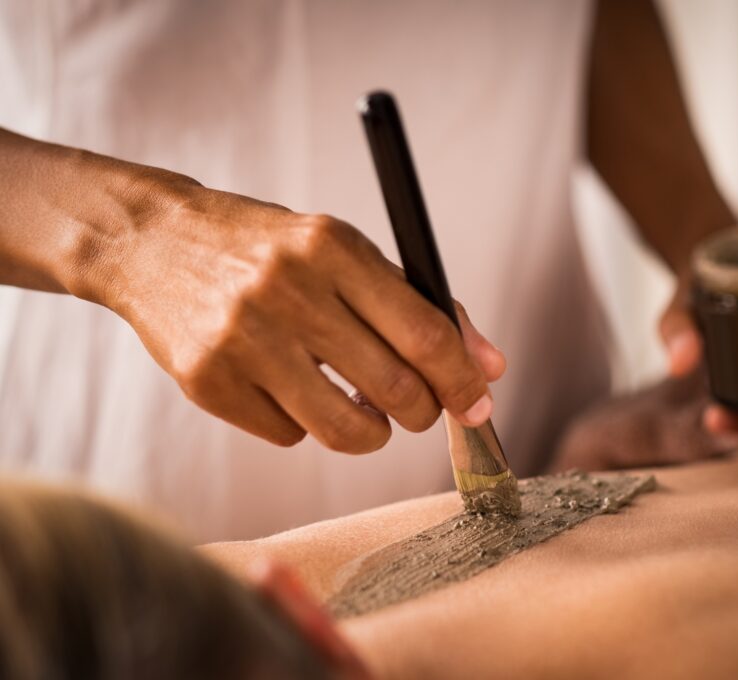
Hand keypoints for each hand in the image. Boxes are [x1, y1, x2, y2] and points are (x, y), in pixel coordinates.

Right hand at [93, 177, 504, 452]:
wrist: (155, 242)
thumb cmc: (271, 251)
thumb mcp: (345, 254)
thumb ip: (422, 307)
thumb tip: (491, 368)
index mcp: (332, 248)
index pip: (424, 332)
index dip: (463, 380)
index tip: (478, 404)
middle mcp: (287, 291)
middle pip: (395, 389)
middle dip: (425, 413)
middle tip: (419, 409)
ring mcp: (242, 340)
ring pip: (346, 429)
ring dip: (374, 433)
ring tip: (368, 412)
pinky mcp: (207, 382)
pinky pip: (290, 437)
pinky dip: (307, 425)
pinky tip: (291, 389)